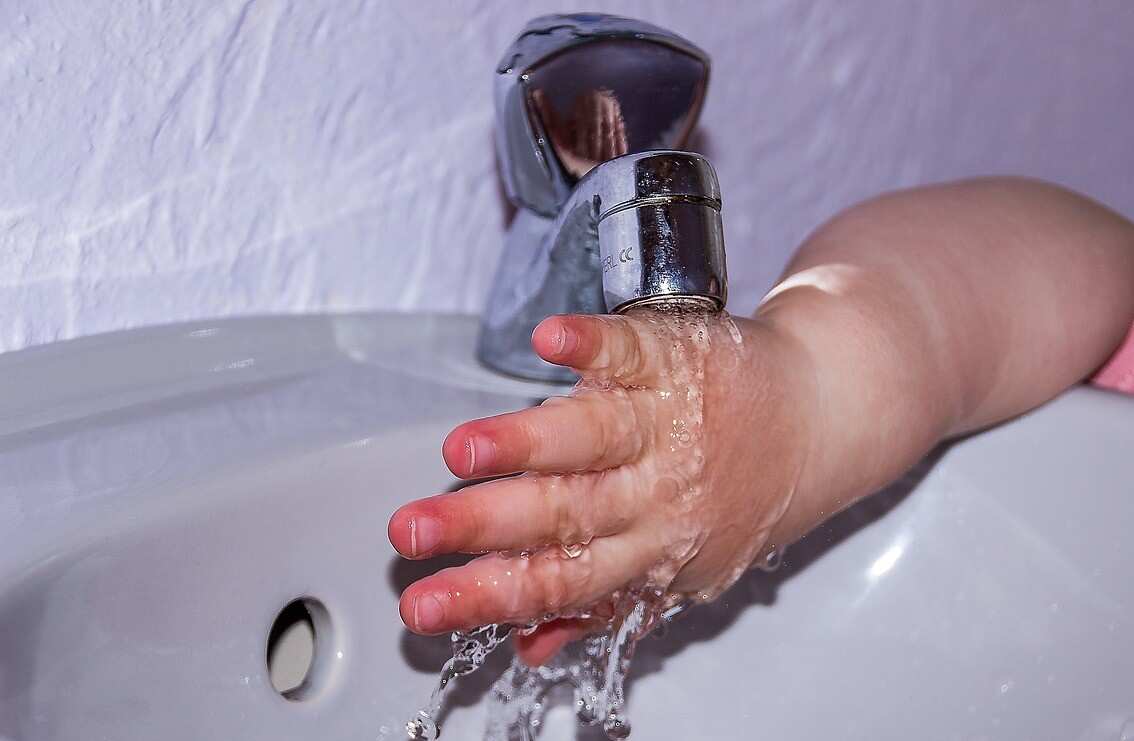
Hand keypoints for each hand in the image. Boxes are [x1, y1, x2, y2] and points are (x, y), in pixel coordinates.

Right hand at [388, 309, 817, 663]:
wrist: (818, 419)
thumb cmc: (740, 494)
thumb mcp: (682, 568)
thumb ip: (602, 607)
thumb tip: (527, 650)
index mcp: (650, 548)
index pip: (559, 581)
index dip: (488, 596)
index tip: (423, 605)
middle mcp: (655, 491)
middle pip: (563, 513)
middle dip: (481, 525)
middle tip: (412, 531)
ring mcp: (665, 422)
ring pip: (593, 438)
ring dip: (527, 443)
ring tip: (463, 451)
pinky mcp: (674, 359)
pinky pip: (632, 351)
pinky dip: (592, 344)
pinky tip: (551, 341)